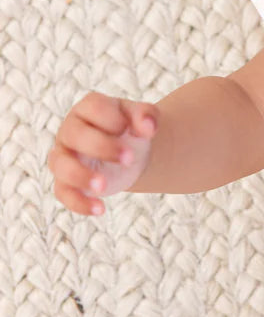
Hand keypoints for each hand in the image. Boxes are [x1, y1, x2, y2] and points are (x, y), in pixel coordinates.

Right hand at [48, 91, 158, 215]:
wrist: (130, 154)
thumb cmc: (131, 130)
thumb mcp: (142, 118)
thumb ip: (147, 115)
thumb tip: (149, 127)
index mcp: (88, 109)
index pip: (93, 107)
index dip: (113, 118)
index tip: (132, 130)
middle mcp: (70, 130)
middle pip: (75, 135)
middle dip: (102, 147)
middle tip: (129, 158)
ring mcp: (65, 157)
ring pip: (61, 165)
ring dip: (81, 175)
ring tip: (103, 186)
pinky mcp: (66, 182)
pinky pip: (63, 193)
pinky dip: (79, 203)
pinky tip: (100, 209)